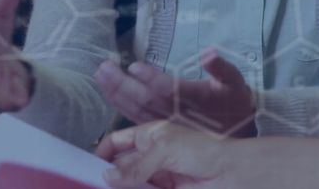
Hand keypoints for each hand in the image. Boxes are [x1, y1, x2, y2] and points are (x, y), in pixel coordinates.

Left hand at [94, 47, 256, 136]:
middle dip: (122, 84)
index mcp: (196, 98)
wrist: (236, 134)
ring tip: (100, 75)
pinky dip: (120, 106)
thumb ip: (221, 66)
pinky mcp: (160, 129)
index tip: (134, 65)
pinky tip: (108, 93)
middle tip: (104, 66)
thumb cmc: (233, 102)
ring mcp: (167, 123)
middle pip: (146, 100)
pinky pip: (136, 118)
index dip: (150, 78)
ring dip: (116, 93)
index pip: (169, 89)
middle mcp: (178, 114)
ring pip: (137, 110)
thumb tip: (208, 52)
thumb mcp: (234, 81)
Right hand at [96, 121, 245, 187]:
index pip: (117, 142)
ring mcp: (157, 176)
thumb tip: (108, 176)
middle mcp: (151, 155)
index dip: (102, 152)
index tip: (87, 167)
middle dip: (106, 175)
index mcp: (150, 135)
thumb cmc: (204, 150)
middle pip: (120, 166)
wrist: (232, 174)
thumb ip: (135, 165)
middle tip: (88, 185)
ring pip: (129, 183)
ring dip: (118, 186)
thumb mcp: (165, 150)